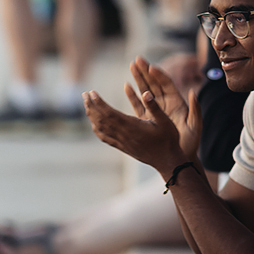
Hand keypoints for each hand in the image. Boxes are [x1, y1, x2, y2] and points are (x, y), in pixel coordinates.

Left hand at [83, 83, 199, 174]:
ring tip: (87, 105)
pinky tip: (94, 124)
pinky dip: (97, 130)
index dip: (99, 103)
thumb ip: (154, 106)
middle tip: (84, 94)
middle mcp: (124, 135)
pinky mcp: (123, 147)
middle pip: (102, 120)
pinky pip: (105, 138)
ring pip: (101, 129)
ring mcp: (122, 142)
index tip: (92, 93)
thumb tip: (146, 92)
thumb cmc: (168, 140)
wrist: (167, 161)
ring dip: (92, 116)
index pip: (110, 113)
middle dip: (92, 106)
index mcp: (133, 127)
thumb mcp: (165, 121)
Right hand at [127, 56, 202, 160]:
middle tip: (137, 59)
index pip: (166, 84)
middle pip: (155, 83)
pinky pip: (139, 104)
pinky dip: (133, 95)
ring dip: (139, 78)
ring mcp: (156, 110)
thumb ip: (195, 110)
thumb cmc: (191, 143)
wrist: (181, 157)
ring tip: (131, 65)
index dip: (159, 75)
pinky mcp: (148, 118)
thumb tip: (194, 92)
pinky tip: (126, 86)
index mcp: (177, 103)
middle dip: (146, 71)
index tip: (151, 66)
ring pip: (146, 90)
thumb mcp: (195, 126)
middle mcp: (166, 103)